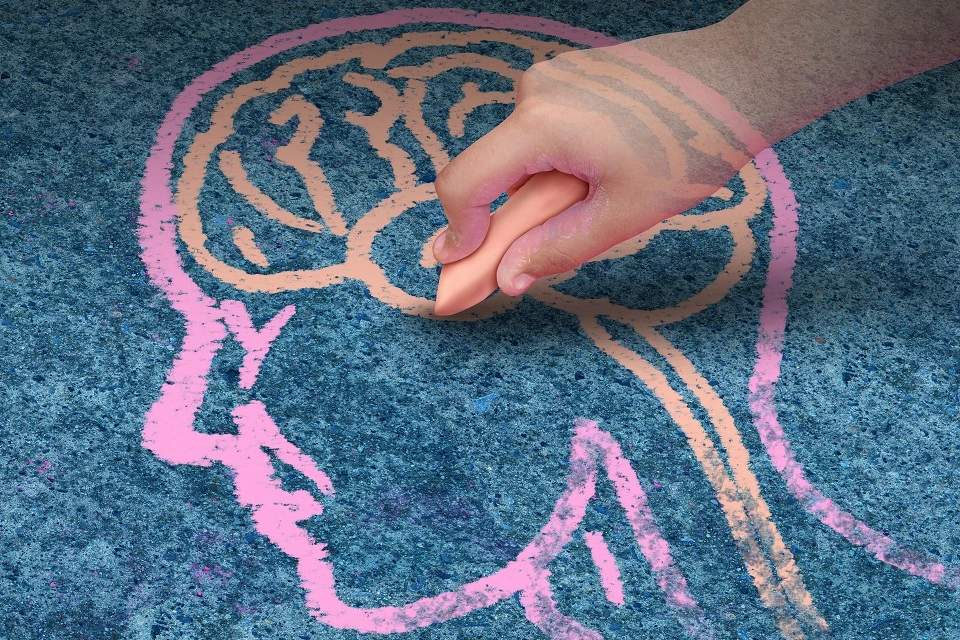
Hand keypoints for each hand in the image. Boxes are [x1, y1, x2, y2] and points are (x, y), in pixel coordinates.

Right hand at [432, 39, 752, 295]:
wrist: (739, 79)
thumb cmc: (692, 144)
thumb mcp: (623, 214)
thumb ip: (556, 250)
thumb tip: (508, 278)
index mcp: (540, 124)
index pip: (465, 184)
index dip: (457, 232)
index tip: (460, 265)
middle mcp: (534, 92)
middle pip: (493, 170)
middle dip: (514, 215)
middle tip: (552, 243)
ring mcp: (552, 78)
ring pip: (521, 153)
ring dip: (543, 189)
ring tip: (603, 196)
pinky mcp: (570, 75)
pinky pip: (543, 131)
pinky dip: (558, 163)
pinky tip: (606, 168)